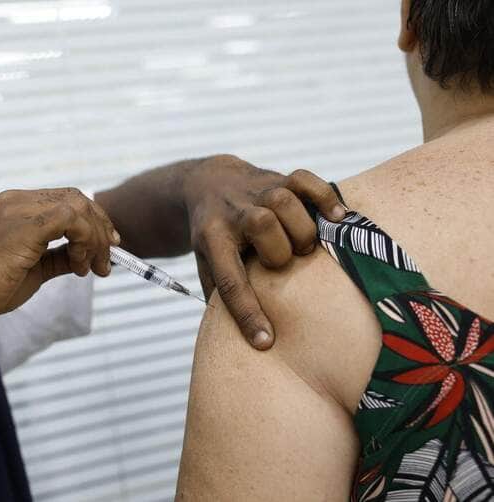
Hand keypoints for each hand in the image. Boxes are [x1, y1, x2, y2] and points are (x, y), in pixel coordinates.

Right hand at [0, 188, 118, 335]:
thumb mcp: (32, 270)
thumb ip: (58, 258)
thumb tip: (85, 257)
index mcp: (13, 207)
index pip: (65, 200)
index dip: (92, 222)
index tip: (105, 248)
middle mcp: (15, 201)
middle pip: (76, 198)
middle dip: (100, 227)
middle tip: (107, 260)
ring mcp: (18, 209)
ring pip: (78, 206)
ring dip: (95, 238)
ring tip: (93, 268)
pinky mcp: (24, 225)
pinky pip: (72, 219)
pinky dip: (86, 241)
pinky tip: (79, 266)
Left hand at [182, 155, 345, 348]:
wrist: (205, 185)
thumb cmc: (214, 239)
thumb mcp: (205, 267)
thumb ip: (219, 299)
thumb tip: (235, 347)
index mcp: (212, 240)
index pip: (229, 281)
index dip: (248, 314)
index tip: (266, 343)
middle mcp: (234, 213)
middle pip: (261, 224)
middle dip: (280, 251)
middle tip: (288, 265)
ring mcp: (256, 192)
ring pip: (283, 199)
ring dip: (301, 227)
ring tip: (308, 247)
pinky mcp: (277, 178)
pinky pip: (305, 180)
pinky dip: (325, 196)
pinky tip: (340, 217)